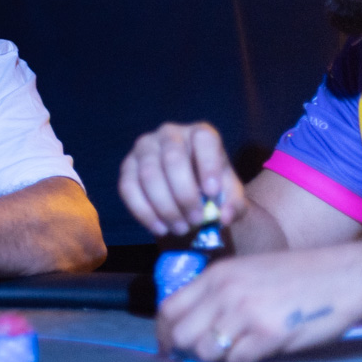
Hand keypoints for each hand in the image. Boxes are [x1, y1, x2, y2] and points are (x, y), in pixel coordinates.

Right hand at [119, 122, 246, 236]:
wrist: (187, 191)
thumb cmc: (211, 187)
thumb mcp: (229, 194)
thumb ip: (234, 204)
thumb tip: (223, 217)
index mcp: (200, 134)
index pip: (204, 140)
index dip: (208, 165)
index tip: (213, 193)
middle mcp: (169, 133)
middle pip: (172, 159)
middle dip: (184, 195)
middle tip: (196, 220)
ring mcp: (144, 147)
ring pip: (148, 175)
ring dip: (165, 207)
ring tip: (181, 228)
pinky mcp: (127, 165)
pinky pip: (128, 187)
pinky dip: (143, 212)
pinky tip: (160, 228)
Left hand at [158, 243, 361, 361]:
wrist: (342, 277)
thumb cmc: (295, 275)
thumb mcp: (245, 272)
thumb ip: (216, 293)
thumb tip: (190, 324)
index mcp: (216, 275)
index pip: (169, 308)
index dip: (163, 332)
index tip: (168, 346)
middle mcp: (224, 292)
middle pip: (181, 334)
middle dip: (187, 349)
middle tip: (202, 354)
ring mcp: (245, 313)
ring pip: (207, 351)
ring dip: (218, 356)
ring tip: (237, 348)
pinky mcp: (268, 334)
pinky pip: (239, 360)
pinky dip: (245, 360)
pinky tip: (260, 349)